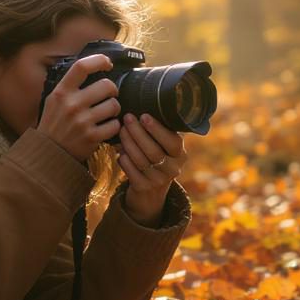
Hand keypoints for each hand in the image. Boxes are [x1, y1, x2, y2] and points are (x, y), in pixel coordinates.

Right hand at [37, 54, 120, 161]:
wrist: (49, 152)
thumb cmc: (54, 124)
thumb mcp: (54, 100)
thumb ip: (70, 86)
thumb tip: (93, 68)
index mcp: (61, 92)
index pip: (82, 66)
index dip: (99, 60)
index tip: (107, 63)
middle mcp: (71, 105)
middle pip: (107, 85)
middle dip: (112, 90)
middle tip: (110, 95)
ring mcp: (82, 122)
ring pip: (114, 105)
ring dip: (114, 109)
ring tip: (107, 113)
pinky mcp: (92, 137)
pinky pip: (115, 125)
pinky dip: (114, 126)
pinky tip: (106, 127)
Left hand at [114, 112, 187, 226]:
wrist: (150, 192)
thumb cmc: (156, 157)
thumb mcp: (163, 146)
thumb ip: (159, 131)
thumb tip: (140, 107)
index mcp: (180, 154)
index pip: (172, 141)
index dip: (157, 129)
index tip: (144, 115)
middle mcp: (173, 169)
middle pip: (154, 150)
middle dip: (138, 133)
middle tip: (127, 118)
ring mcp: (159, 181)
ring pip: (141, 160)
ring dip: (128, 144)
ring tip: (121, 131)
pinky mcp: (144, 188)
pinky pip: (132, 172)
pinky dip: (124, 160)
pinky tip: (119, 151)